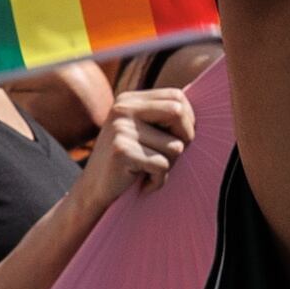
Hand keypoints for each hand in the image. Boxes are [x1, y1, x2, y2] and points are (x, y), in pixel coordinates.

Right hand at [77, 86, 194, 212]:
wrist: (92, 192)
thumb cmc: (128, 164)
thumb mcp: (142, 133)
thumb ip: (163, 118)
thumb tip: (197, 113)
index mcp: (129, 99)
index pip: (176, 96)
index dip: (188, 120)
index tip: (178, 139)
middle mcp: (123, 108)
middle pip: (177, 113)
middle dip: (185, 138)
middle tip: (169, 157)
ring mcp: (120, 129)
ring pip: (175, 146)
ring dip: (169, 166)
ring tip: (148, 171)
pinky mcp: (122, 151)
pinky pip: (163, 166)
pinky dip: (158, 181)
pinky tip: (141, 183)